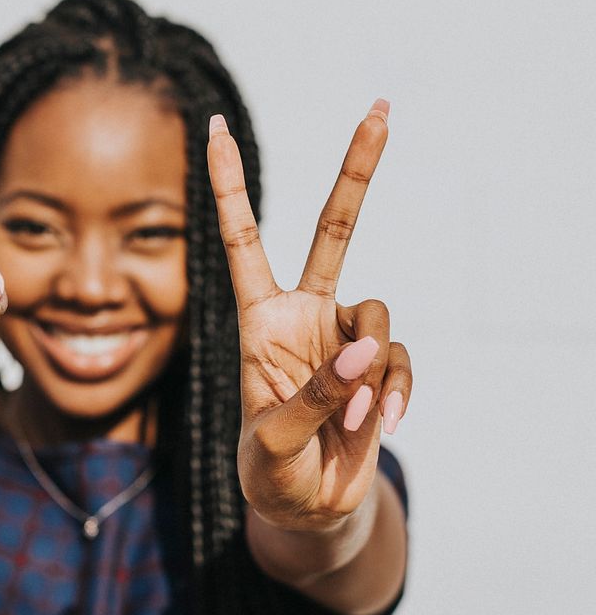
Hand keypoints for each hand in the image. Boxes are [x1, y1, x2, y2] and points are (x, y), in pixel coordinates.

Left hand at [206, 101, 411, 531]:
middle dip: (358, 171)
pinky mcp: (379, 366)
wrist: (307, 507)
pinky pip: (400, 361)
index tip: (214, 128)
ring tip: (353, 420)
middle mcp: (305, 315)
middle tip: (382, 108)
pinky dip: (395, 394)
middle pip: (335, 230)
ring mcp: (346, 338)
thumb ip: (313, 395)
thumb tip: (363, 349)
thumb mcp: (272, 440)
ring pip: (378, 317)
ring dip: (369, 372)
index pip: (242, 241)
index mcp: (260, 321)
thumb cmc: (270, 470)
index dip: (228, 186)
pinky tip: (380, 427)